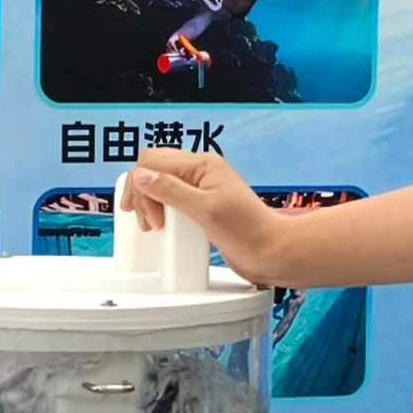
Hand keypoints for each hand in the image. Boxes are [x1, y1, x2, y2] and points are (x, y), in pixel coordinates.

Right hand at [122, 147, 310, 284]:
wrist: (271, 252)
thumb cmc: (248, 232)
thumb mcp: (205, 210)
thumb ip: (171, 190)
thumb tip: (141, 176)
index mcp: (202, 164)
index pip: (154, 160)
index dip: (141, 185)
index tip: (146, 214)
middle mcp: (201, 172)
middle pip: (154, 168)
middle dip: (142, 193)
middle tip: (147, 222)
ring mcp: (201, 189)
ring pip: (161, 183)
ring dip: (150, 202)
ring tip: (154, 226)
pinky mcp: (202, 206)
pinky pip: (173, 199)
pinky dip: (162, 210)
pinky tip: (164, 226)